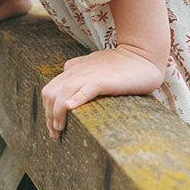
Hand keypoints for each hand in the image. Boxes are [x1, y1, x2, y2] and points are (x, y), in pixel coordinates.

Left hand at [40, 47, 164, 138]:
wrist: (142, 56)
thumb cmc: (120, 63)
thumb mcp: (94, 63)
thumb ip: (80, 67)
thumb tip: (67, 69)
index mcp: (73, 70)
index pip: (50, 90)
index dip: (47, 109)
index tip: (53, 126)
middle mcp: (76, 72)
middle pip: (50, 93)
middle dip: (49, 115)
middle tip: (55, 133)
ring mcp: (88, 75)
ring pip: (62, 93)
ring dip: (57, 113)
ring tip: (60, 129)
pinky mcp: (103, 80)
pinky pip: (85, 89)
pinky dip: (75, 98)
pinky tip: (70, 108)